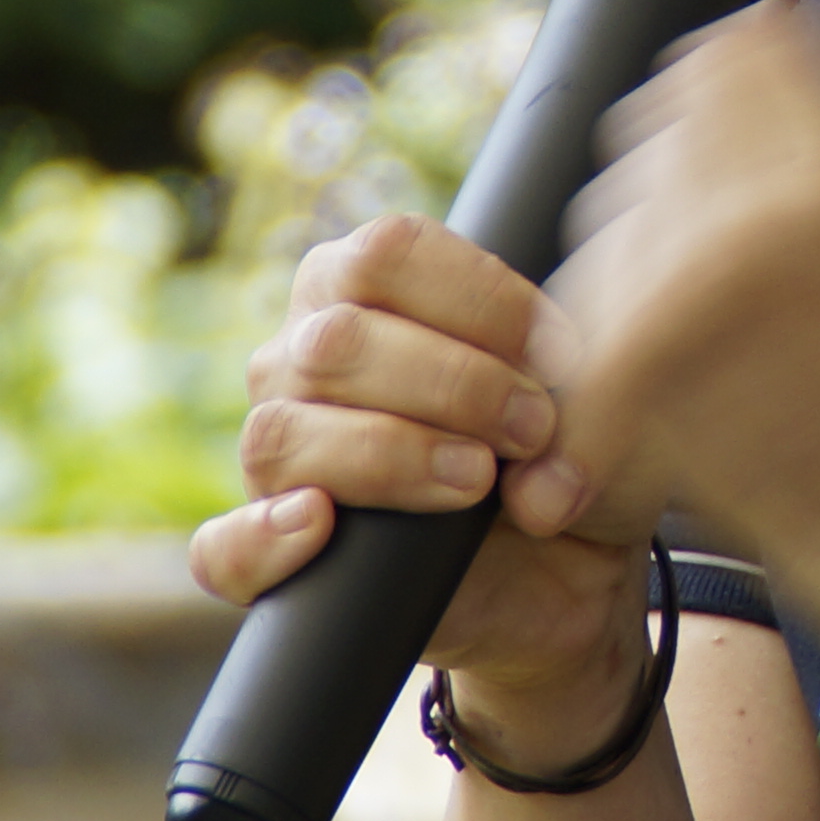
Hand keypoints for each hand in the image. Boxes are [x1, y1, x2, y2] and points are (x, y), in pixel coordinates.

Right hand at [189, 215, 645, 733]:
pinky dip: (265, 538)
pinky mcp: (274, 553)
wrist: (569, 569)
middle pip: (337, 339)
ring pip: (286, 432)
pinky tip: (322, 525)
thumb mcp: (596, 398)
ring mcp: (278, 454)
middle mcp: (304, 355)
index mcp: (369, 286)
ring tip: (481, 481)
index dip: (479, 298)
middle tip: (533, 428)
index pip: (387, 251)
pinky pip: (223, 549)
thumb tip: (534, 463)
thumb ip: (575, 392)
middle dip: (455, 384)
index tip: (560, 351)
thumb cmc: (568, 451)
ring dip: (396, 453)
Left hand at [544, 0, 819, 686]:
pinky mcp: (612, 365)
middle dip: (731, 122)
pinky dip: (639, 272)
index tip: (817, 101)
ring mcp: (658, 308)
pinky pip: (595, 260)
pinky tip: (706, 313)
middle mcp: (728, 241)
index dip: (786, 55)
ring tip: (749, 260)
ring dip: (677, 194)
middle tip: (785, 186)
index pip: (749, 38)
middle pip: (677, 95)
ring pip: (627, 174)